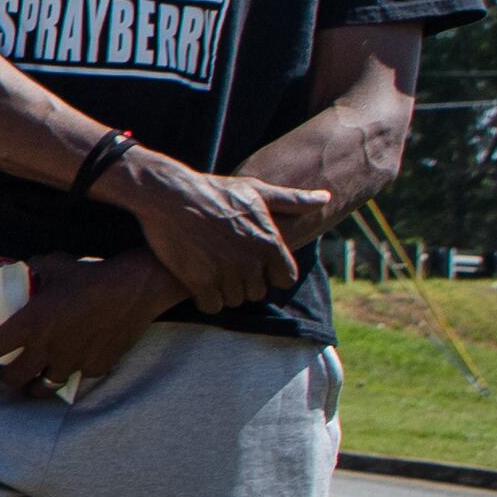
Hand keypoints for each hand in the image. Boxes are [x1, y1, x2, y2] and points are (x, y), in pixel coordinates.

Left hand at [0, 251, 177, 394]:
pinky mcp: (96, 366)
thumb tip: (19, 270)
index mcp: (29, 326)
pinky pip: (78, 378)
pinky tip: (73, 364)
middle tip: (10, 364)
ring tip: (35, 376)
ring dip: (36, 383)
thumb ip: (30, 272)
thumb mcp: (51, 266)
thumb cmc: (89, 275)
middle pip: (12, 379)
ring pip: (43, 388)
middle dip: (7, 374)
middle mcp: (47, 349)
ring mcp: (72, 362)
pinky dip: (73, 373)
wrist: (134, 288)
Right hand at [110, 152, 324, 313]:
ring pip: (234, 300)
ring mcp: (225, 273)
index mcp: (269, 243)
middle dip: (244, 283)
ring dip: (223, 291)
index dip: (270, 274)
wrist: (170, 196)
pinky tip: (198, 282)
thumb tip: (325, 199)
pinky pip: (211, 305)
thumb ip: (293, 201)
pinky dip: (205, 299)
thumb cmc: (215, 191)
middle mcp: (251, 261)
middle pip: (257, 292)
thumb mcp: (256, 191)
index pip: (284, 279)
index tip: (254, 266)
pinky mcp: (199, 282)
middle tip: (226, 267)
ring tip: (211, 272)